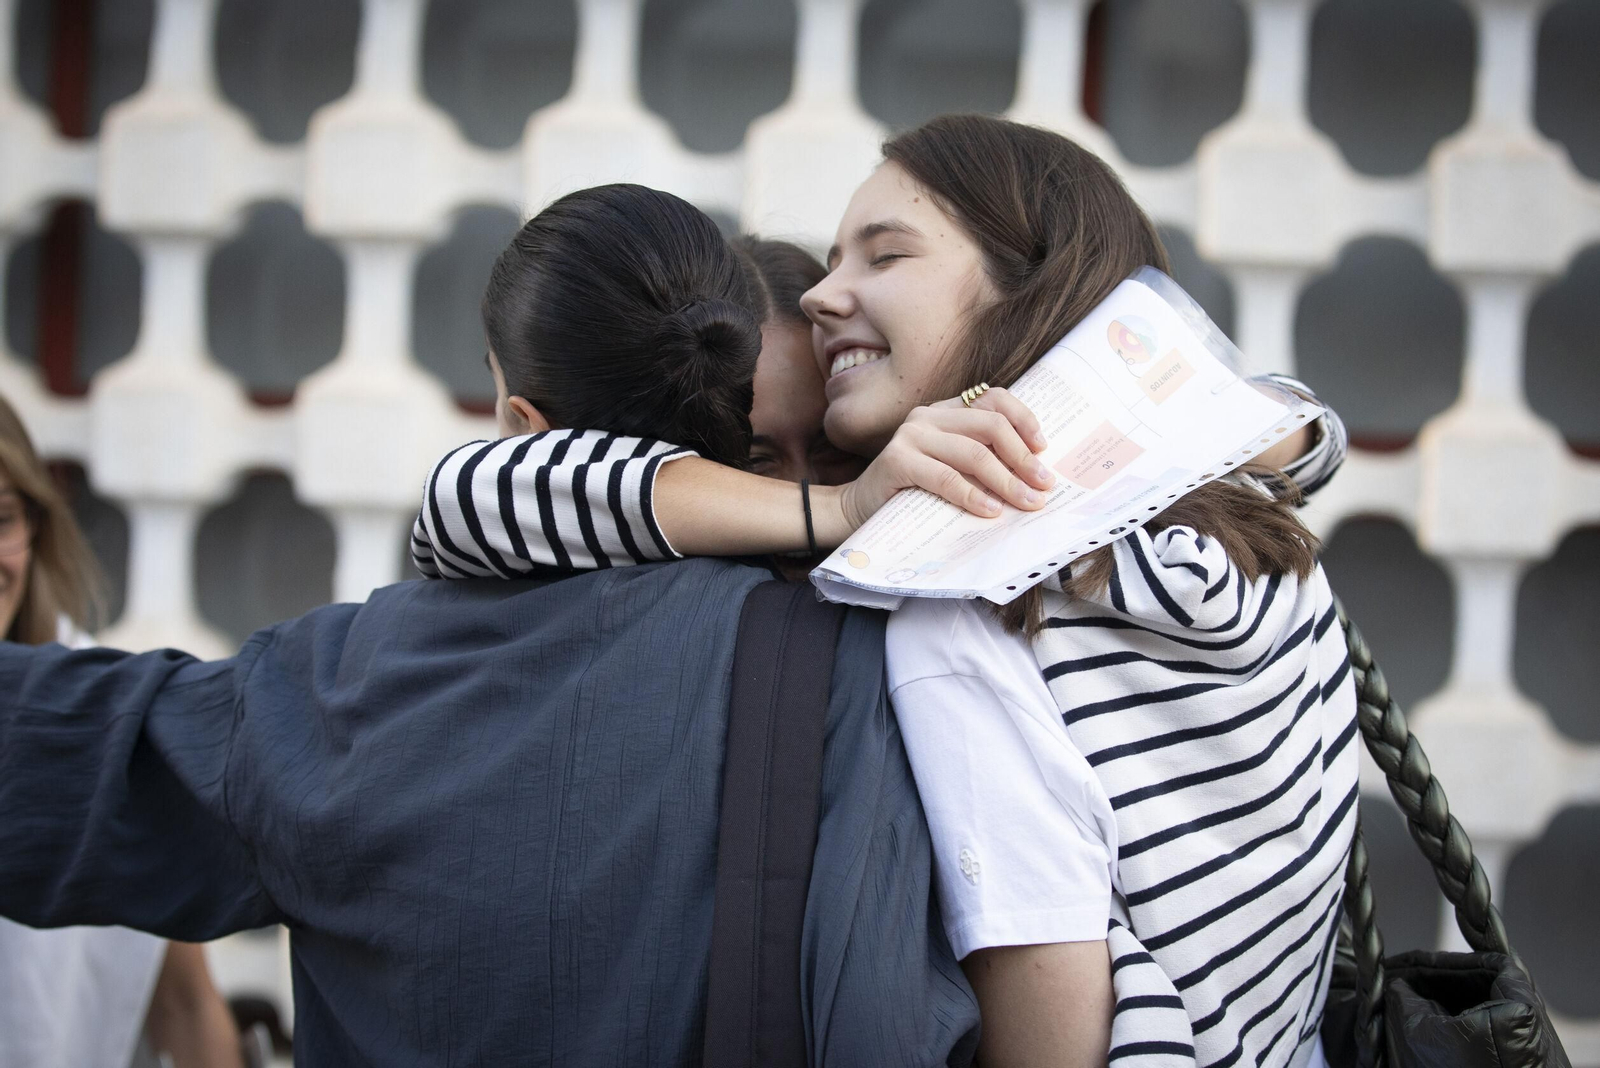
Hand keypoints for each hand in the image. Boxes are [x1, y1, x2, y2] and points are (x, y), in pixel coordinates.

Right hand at [836, 387, 1054, 529]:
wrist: (858, 509)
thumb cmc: (911, 492)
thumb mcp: (950, 467)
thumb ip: (980, 459)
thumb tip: (1032, 474)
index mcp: (945, 411)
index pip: (994, 399)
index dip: (1024, 420)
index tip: (1043, 449)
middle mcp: (928, 416)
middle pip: (990, 426)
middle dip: (1023, 458)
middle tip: (1043, 485)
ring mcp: (911, 436)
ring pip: (973, 453)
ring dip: (1006, 481)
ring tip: (1026, 502)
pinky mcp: (897, 460)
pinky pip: (945, 477)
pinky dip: (971, 495)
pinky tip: (990, 511)